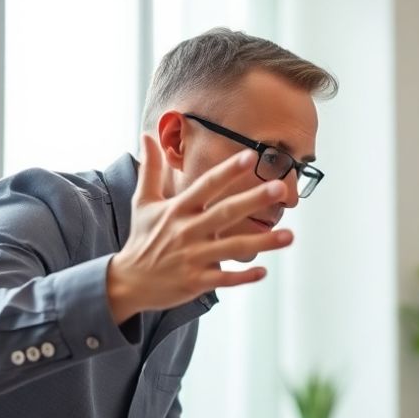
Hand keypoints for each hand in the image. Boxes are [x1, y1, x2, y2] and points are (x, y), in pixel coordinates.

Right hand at [107, 135, 293, 322]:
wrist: (129, 282)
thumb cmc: (141, 239)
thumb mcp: (143, 202)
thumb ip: (150, 169)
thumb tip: (146, 136)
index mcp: (178, 209)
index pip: (206, 185)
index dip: (227, 171)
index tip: (249, 156)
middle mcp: (187, 231)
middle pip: (225, 213)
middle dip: (253, 200)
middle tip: (280, 188)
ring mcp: (192, 257)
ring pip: (232, 247)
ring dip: (262, 242)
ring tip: (290, 236)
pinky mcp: (196, 281)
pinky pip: (224, 278)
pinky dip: (243, 276)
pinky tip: (264, 271)